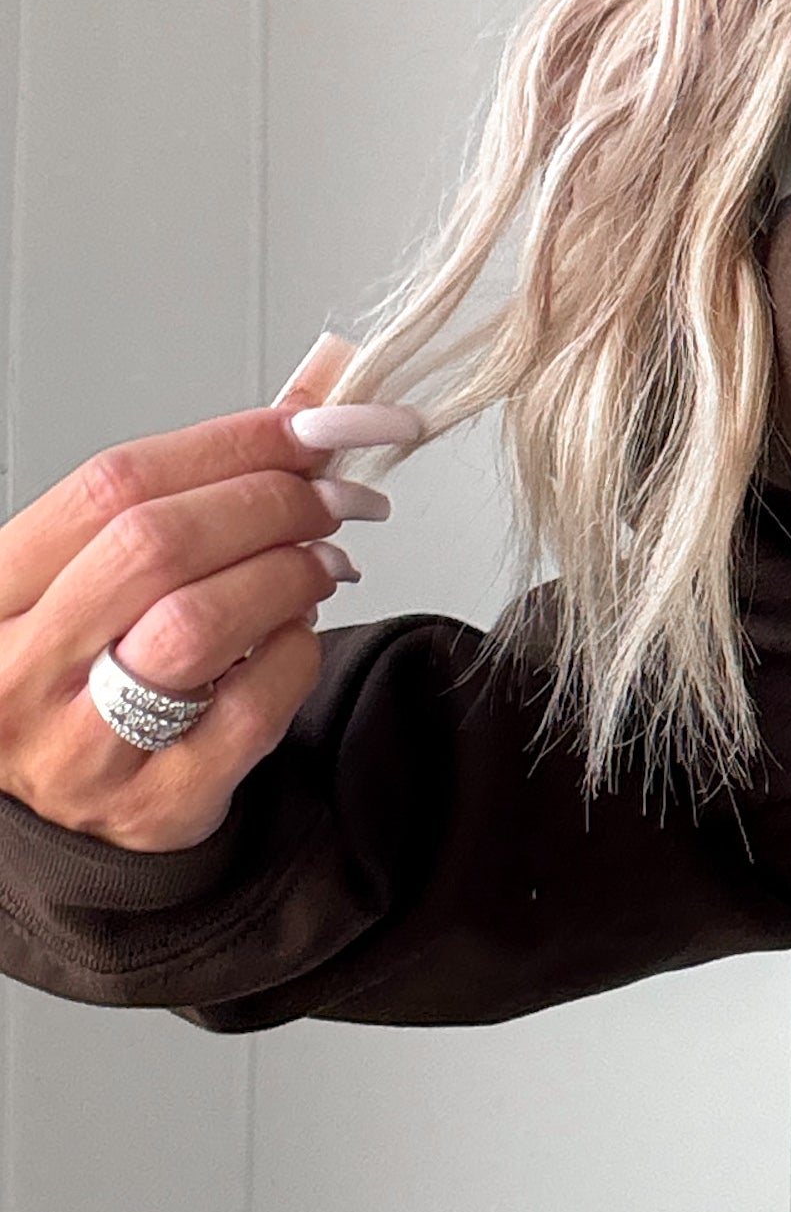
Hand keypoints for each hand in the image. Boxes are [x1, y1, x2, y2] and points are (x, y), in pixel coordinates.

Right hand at [0, 334, 421, 854]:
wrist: (60, 818)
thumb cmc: (82, 675)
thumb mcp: (97, 575)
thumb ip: (191, 488)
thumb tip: (317, 392)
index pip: (114, 484)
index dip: (231, 443)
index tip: (315, 425)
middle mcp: (22, 666)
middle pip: (156, 546)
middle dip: (270, 504)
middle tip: (337, 498)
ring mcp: (82, 743)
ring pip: (198, 627)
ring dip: (288, 575)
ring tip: (324, 560)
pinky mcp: (154, 805)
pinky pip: (247, 714)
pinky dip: (295, 658)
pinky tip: (301, 635)